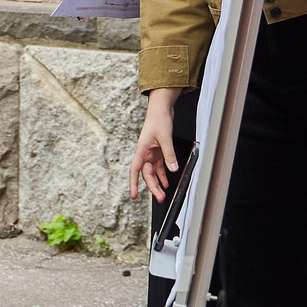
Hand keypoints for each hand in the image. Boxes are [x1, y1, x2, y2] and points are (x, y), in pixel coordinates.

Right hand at [131, 88, 181, 202]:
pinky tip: (167, 181)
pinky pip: (160, 166)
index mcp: (142, 150)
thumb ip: (169, 155)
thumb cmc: (158, 120)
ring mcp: (152, 153)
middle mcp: (145, 153)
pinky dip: (164, 174)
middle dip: (153, 187)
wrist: (161, 109)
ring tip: (164, 193)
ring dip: (158, 182)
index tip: (134, 195)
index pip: (135, 170)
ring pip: (154, 172)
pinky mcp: (158, 151)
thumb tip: (173, 169)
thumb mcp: (165, 138)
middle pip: (147, 174)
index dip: (133, 183)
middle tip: (160, 198)